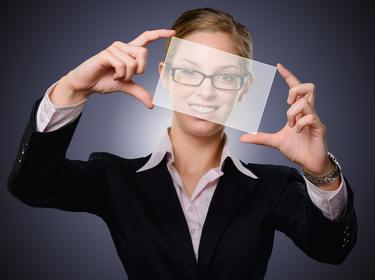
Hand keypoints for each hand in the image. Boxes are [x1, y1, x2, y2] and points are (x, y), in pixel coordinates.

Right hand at [50, 29, 175, 106]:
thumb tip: (151, 104)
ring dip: (127, 75)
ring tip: (116, 76)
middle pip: (143, 53)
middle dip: (139, 69)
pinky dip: (119, 74)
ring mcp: (114, 48)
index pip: (147, 37)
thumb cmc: (105, 81)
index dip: (160, 34)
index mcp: (130, 51)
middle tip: (127, 76)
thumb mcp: (126, 87)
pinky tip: (112, 75)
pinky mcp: (106, 53)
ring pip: (132, 62)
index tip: (173, 32)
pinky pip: (122, 64)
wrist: (87, 84)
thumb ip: (139, 92)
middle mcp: (123, 46)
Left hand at [240, 63, 333, 176]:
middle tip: (287, 102)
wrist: (309, 163)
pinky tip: (297, 132)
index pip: (296, 89)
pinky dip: (300, 124)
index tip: (279, 66)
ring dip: (293, 112)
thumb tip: (243, 138)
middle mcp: (308, 112)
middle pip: (309, 87)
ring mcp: (315, 119)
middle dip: (295, 90)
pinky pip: (311, 118)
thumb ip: (260, 138)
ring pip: (305, 102)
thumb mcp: (275, 142)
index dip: (288, 76)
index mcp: (299, 112)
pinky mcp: (320, 128)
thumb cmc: (297, 149)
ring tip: (291, 125)